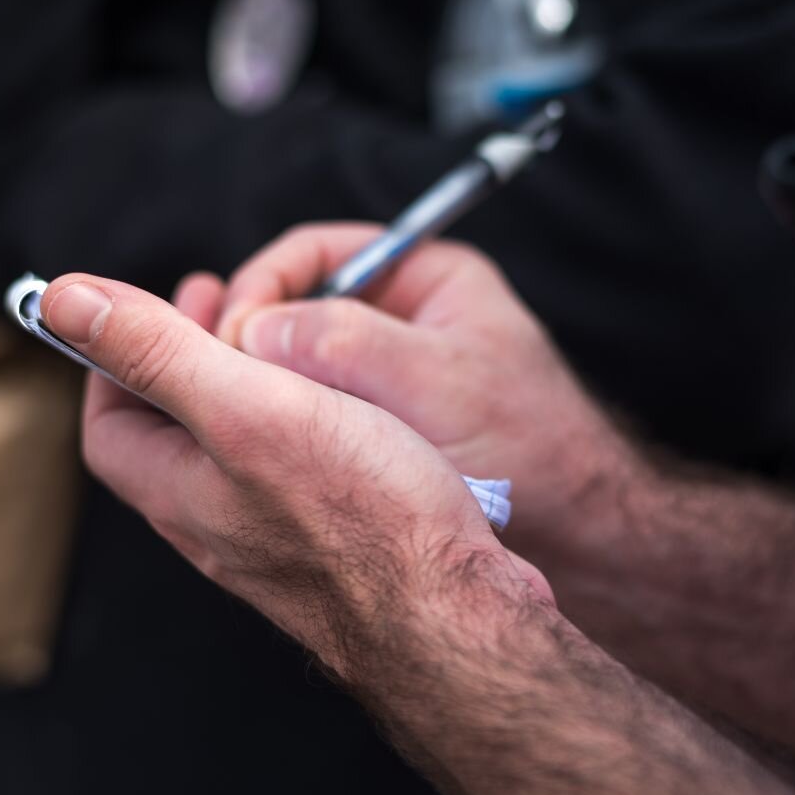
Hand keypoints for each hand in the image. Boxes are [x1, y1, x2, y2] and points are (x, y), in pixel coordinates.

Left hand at [40, 272, 552, 678]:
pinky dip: (300, 425)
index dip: (113, 360)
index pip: (109, 428)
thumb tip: (61, 300)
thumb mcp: (245, 408)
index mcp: (178, 493)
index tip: (144, 306)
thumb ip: (155, 353)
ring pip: (236, 457)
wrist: (453, 615)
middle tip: (224, 306)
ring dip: (246, 390)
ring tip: (283, 343)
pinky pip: (293, 478)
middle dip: (186, 362)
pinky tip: (345, 407)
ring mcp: (274, 544)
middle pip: (170, 440)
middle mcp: (216, 526)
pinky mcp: (333, 551)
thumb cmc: (363, 519)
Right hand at [214, 223, 645, 556]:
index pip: (312, 253)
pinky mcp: (373, 433)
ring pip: (291, 369)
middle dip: (248, 341)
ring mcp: (381, 378)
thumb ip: (346, 341)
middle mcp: (396, 319)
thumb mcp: (435, 381)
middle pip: (289, 309)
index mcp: (422, 277)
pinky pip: (307, 418)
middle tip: (213, 380)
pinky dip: (282, 429)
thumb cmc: (532, 450)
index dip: (261, 288)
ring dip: (260, 391)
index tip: (228, 335)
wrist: (581, 541)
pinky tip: (265, 456)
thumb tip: (250, 329)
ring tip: (229, 420)